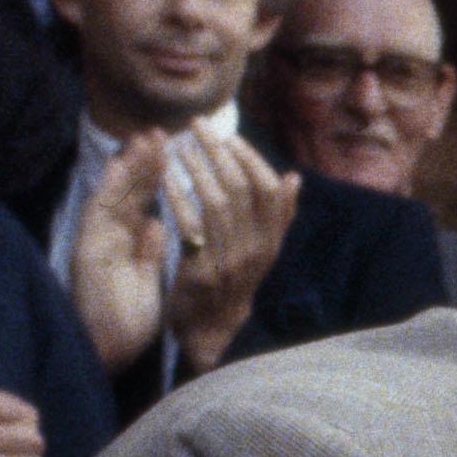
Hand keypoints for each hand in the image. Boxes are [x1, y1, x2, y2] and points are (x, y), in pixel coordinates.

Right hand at [67, 130, 171, 373]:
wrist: (107, 349)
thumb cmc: (125, 320)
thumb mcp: (146, 279)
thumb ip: (149, 250)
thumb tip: (159, 225)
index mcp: (125, 243)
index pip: (142, 203)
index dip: (156, 176)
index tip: (173, 152)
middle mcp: (109, 236)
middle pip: (128, 192)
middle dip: (144, 161)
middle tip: (162, 132)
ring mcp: (96, 240)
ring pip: (113, 194)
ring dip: (129, 166)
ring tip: (146, 139)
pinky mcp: (88, 249)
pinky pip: (101, 213)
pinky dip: (111, 189)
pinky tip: (121, 164)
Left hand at [163, 129, 296, 376]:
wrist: (212, 331)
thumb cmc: (233, 281)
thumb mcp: (262, 249)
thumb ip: (277, 216)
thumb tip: (293, 178)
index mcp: (270, 242)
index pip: (268, 190)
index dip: (250, 159)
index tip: (228, 136)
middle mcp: (255, 251)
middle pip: (241, 190)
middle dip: (218, 152)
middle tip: (197, 125)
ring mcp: (229, 263)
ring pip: (216, 204)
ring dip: (196, 168)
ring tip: (180, 145)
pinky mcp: (201, 273)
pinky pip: (191, 227)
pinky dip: (177, 198)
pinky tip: (163, 178)